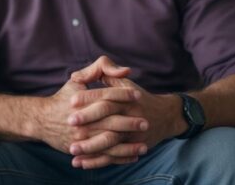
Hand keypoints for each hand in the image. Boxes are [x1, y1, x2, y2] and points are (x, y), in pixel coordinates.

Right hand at [32, 78, 143, 163]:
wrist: (41, 120)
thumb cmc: (63, 98)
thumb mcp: (77, 80)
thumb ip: (100, 69)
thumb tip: (125, 71)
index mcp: (83, 101)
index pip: (108, 96)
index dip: (124, 95)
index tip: (138, 95)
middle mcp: (82, 120)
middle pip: (112, 121)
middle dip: (130, 123)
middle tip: (145, 122)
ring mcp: (81, 137)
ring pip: (110, 142)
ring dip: (129, 145)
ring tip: (144, 145)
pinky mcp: (81, 150)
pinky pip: (103, 156)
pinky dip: (120, 158)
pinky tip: (133, 156)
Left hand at [65, 57, 181, 168]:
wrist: (165, 116)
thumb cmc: (135, 96)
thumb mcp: (122, 81)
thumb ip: (102, 71)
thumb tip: (77, 75)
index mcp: (126, 97)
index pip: (107, 96)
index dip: (89, 97)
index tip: (71, 100)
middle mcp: (131, 114)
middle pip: (108, 117)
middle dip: (88, 119)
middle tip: (69, 122)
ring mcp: (133, 134)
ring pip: (111, 140)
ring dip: (90, 146)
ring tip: (72, 149)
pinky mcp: (133, 148)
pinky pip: (114, 157)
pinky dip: (97, 161)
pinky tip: (81, 163)